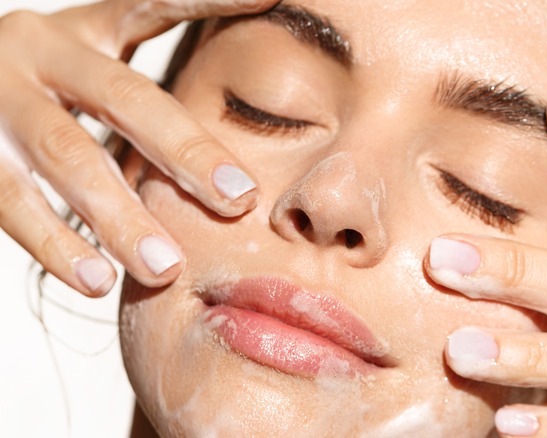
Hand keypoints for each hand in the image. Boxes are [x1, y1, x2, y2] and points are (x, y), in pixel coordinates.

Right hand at [0, 0, 277, 295]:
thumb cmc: (40, 88)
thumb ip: (151, 84)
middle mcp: (39, 50)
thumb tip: (245, 54)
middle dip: (186, 152)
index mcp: (84, 27)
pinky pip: (11, 204)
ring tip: (166, 267)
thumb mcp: (89, 61)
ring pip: (67, 157)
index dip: (211, 0)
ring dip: (120, 217)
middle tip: (238, 200)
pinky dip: (57, 245)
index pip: (154, 3)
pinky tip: (97, 280)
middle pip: (125, 97)